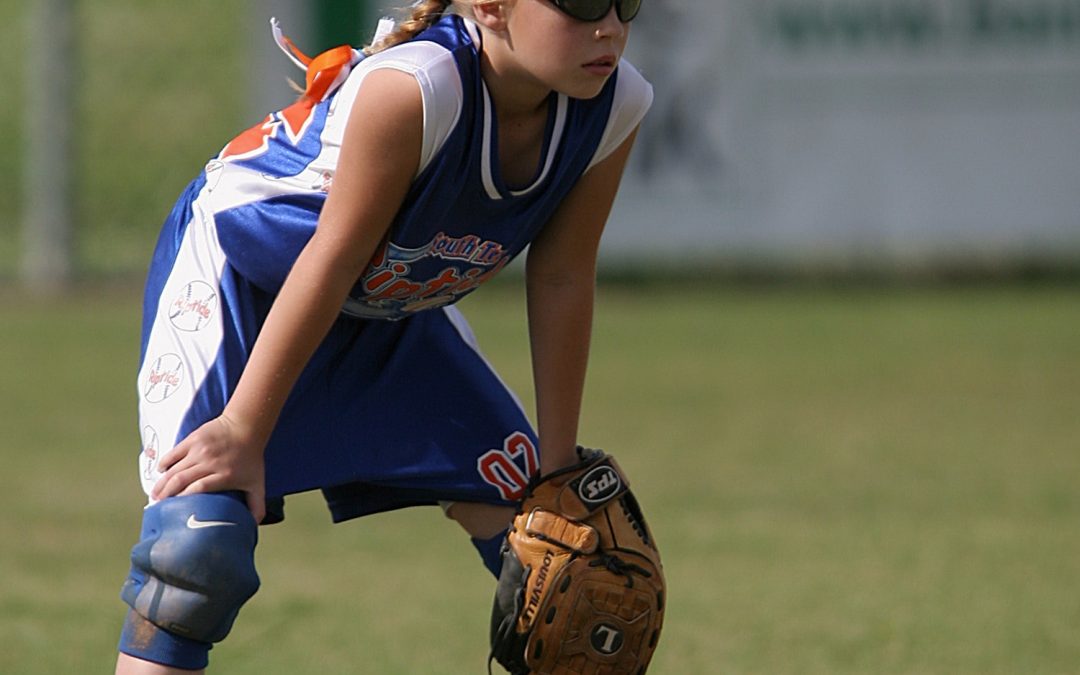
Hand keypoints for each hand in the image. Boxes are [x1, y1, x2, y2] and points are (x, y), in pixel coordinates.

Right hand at [151, 415, 266, 523]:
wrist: (246, 427)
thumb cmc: (251, 458)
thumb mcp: (258, 484)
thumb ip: (257, 507)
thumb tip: (252, 528)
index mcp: (224, 475)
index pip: (198, 488)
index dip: (184, 499)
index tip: (175, 510)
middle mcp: (210, 462)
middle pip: (181, 480)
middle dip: (166, 494)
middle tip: (158, 506)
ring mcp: (199, 449)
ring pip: (174, 469)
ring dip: (162, 483)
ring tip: (156, 494)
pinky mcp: (193, 439)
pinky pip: (173, 453)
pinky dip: (164, 464)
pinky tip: (160, 473)